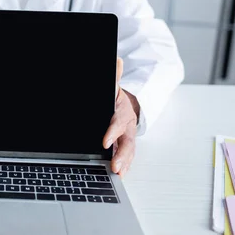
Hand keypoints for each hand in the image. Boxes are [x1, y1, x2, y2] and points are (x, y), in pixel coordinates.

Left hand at [102, 57, 139, 176]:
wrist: (126, 103)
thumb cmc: (115, 98)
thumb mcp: (113, 87)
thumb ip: (114, 76)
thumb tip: (116, 60)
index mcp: (122, 111)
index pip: (117, 122)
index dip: (112, 132)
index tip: (105, 142)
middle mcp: (127, 125)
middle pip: (126, 141)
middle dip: (121, 155)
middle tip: (115, 166)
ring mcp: (128, 136)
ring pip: (129, 151)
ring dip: (124, 163)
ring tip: (118, 173)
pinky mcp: (126, 145)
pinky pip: (127, 156)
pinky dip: (125, 165)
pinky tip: (120, 174)